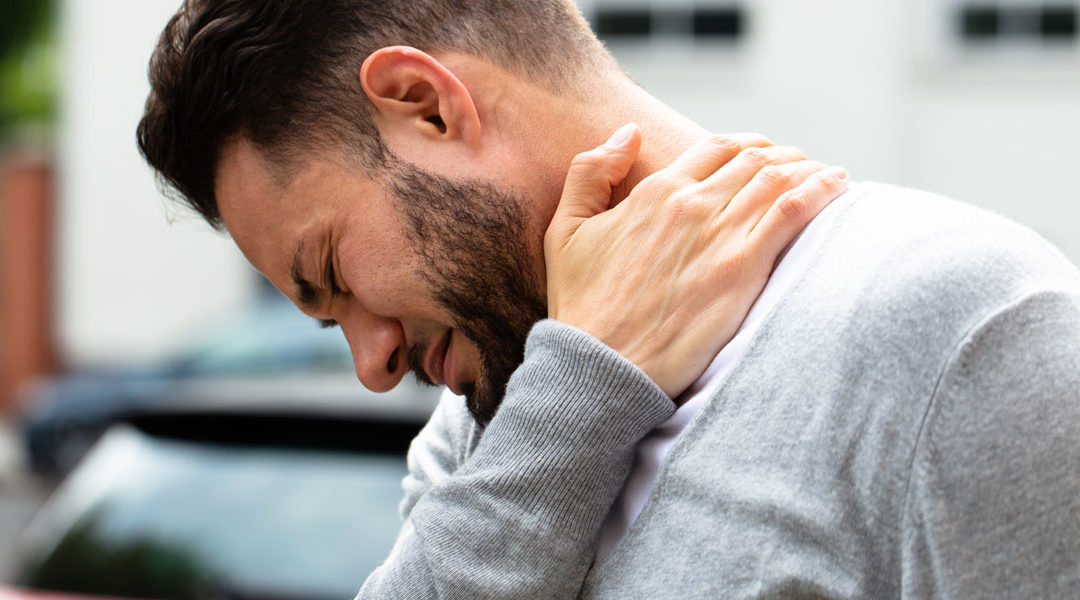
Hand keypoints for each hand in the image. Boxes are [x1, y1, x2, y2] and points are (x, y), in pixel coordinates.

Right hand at [545, 124, 847, 397]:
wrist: (602, 365)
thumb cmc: (582, 307)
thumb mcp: (564, 231)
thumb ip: (590, 173)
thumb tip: (628, 132)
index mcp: (656, 191)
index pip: (717, 148)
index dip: (748, 146)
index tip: (765, 156)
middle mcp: (691, 204)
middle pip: (755, 159)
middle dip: (786, 156)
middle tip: (804, 167)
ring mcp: (719, 235)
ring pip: (779, 178)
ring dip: (809, 168)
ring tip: (829, 175)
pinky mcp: (743, 269)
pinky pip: (793, 212)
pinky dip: (821, 190)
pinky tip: (839, 186)